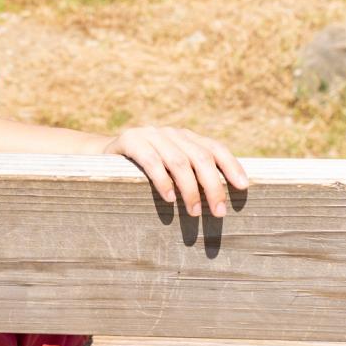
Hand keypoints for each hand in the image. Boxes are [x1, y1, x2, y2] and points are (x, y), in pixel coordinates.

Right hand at [101, 126, 249, 217]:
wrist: (102, 158)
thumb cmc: (143, 173)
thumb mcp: (171, 171)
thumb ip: (193, 176)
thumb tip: (224, 203)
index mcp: (186, 137)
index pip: (215, 148)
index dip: (231, 166)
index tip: (243, 188)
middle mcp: (171, 133)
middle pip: (200, 157)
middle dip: (213, 186)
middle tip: (219, 213)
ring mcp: (150, 134)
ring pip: (179, 161)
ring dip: (190, 189)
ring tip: (195, 213)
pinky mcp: (130, 140)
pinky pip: (151, 160)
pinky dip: (163, 180)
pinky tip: (169, 199)